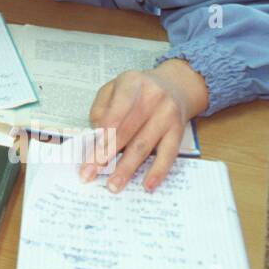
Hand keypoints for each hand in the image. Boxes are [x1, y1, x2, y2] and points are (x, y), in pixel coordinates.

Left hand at [79, 59, 209, 192]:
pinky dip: (158, 171)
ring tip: (113, 185)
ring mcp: (167, 115)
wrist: (176, 85)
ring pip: (144, 146)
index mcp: (132, 83)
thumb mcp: (115, 87)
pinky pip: (168, 154)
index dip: (102, 135)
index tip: (89, 154)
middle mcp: (152, 97)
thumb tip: (95, 136)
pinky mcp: (178, 131)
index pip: (114, 113)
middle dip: (106, 156)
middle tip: (90, 174)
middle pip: (126, 132)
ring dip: (126, 168)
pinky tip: (147, 185)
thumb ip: (101, 108)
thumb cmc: (138, 90)